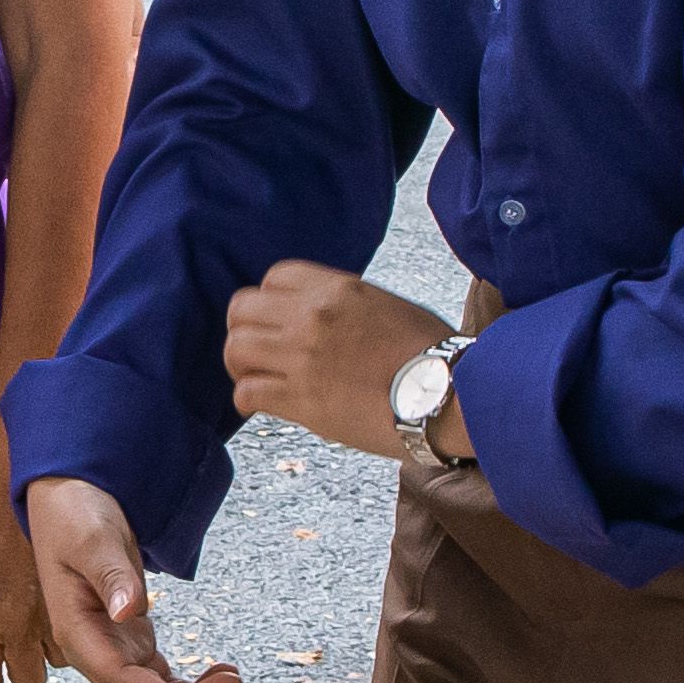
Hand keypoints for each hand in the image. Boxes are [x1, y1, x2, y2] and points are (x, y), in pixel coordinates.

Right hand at [21, 476, 240, 682]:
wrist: (68, 500)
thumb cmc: (75, 516)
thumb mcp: (93, 541)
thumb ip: (112, 577)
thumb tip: (130, 613)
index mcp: (76, 631)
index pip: (118, 678)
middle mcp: (91, 650)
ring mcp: (110, 648)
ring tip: (232, 680)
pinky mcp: (128, 640)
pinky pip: (158, 678)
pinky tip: (216, 673)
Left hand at [223, 263, 452, 457]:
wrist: (447, 394)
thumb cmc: (432, 354)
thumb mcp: (388, 306)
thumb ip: (347, 307)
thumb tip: (327, 320)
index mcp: (337, 289)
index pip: (275, 277)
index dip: (270, 299)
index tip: (276, 319)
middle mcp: (312, 317)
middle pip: (243, 308)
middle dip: (245, 328)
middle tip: (256, 349)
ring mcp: (302, 358)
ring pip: (236, 348)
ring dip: (240, 363)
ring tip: (253, 376)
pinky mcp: (301, 400)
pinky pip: (248, 392)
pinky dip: (247, 399)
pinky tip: (258, 405)